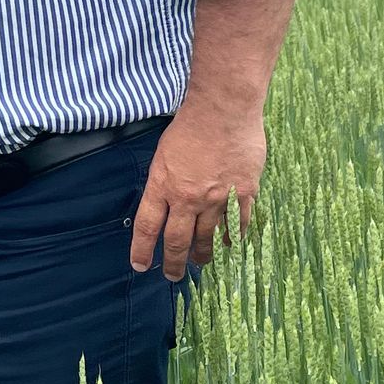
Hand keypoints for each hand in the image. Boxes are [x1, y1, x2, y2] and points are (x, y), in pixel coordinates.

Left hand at [129, 100, 266, 279]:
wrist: (224, 108)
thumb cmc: (192, 124)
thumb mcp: (164, 153)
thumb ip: (165, 181)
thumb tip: (166, 203)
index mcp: (163, 185)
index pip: (148, 227)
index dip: (142, 250)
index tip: (140, 265)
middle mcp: (188, 198)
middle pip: (177, 241)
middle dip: (173, 263)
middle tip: (173, 275)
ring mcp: (217, 198)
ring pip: (208, 239)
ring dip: (202, 256)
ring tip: (200, 263)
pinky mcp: (243, 193)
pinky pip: (237, 225)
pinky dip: (232, 239)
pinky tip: (229, 245)